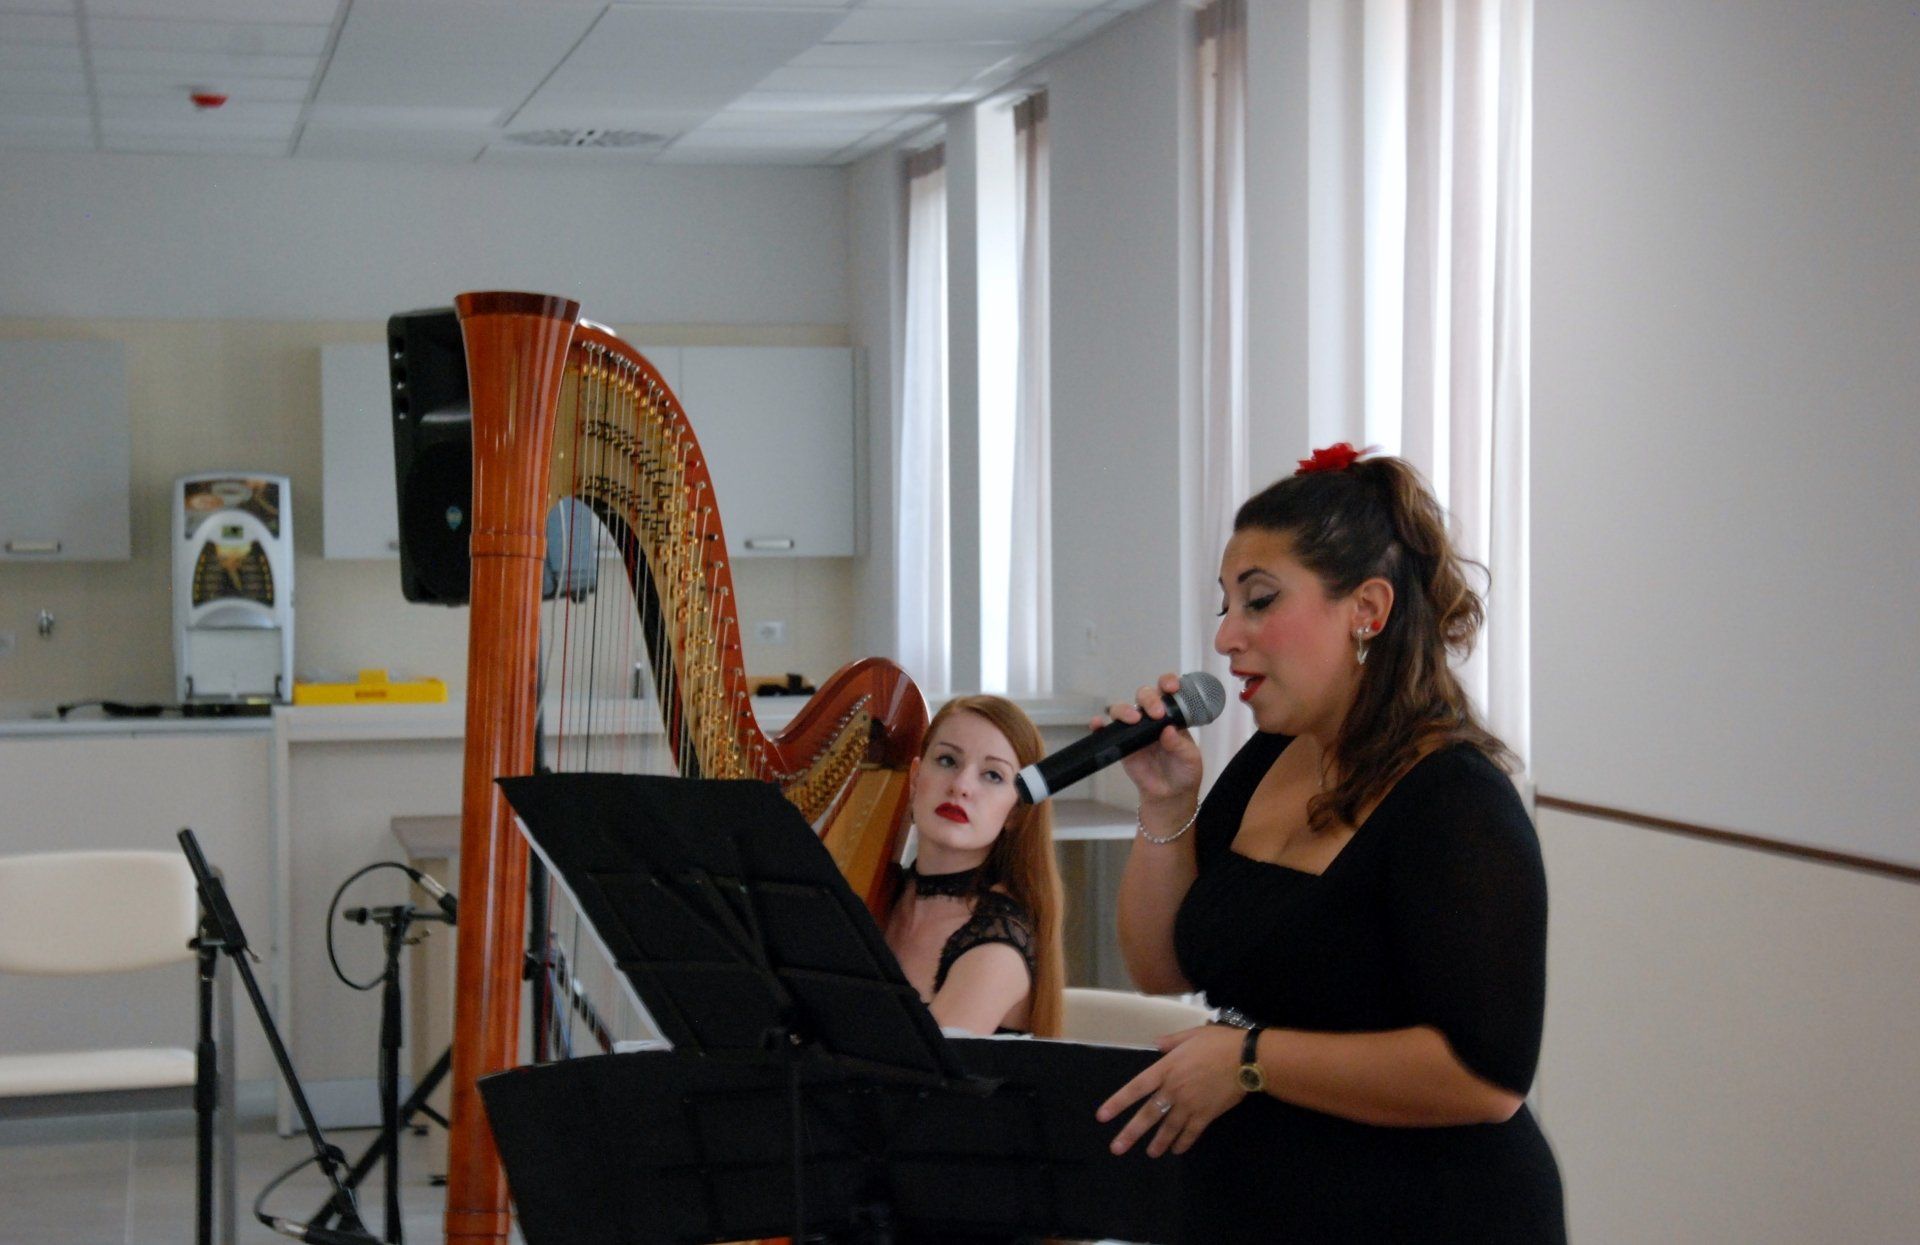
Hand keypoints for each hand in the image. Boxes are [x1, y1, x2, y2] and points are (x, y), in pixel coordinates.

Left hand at [1095, 1023, 1245, 1156]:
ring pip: (1168, 1128)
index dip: (1118, 1103)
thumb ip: (1171, 1041)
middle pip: (1148, 1115)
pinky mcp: (1206, 1115)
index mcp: (1166, 1069)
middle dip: (1131, 1133)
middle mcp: (1173, 1090)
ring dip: (1158, 1143)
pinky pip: (1191, 1133)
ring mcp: (1189, 1105)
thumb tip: (1157, 1043)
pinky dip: (1183, 1143)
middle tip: (1117, 1148)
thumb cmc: (1218, 1042)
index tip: (1103, 1117)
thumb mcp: (1191, 1034)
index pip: (1135, 1088)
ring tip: (1150, 1153)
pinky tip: (1177, 1150)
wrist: (1245, 1059)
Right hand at [1096, 674, 1204, 812]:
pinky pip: (1106, 730)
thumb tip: (1167, 730)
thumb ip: (1179, 744)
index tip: (1171, 687)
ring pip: (1123, 708)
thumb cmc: (1184, 771)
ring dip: (1125, 709)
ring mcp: (1135, 729)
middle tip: (1156, 713)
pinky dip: (1099, 724)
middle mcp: (1152, 717)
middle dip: (1149, 699)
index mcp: (1172, 715)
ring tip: (1133, 720)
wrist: (1170, 794)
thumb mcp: (1189, 758)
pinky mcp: (1121, 743)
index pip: (1168, 691)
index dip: (1168, 682)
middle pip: (1144, 695)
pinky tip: (1098, 724)